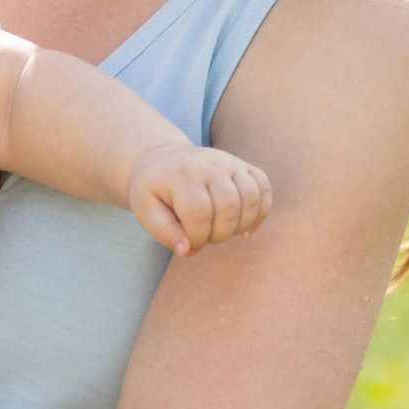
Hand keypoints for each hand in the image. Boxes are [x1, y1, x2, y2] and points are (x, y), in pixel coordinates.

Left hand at [127, 145, 270, 257]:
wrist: (162, 158)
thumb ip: (163, 232)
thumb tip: (187, 250)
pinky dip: (261, 212)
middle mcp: (208, 164)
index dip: (197, 238)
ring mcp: (229, 162)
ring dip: (241, 226)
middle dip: (219, 235)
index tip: (189, 244)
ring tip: (223, 232)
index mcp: (181, 175)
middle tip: (205, 238)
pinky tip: (244, 228)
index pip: (199, 214)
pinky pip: (264, 188)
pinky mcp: (243, 165)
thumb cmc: (154, 190)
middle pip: (229, 208)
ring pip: (251, 199)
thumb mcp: (145, 209)